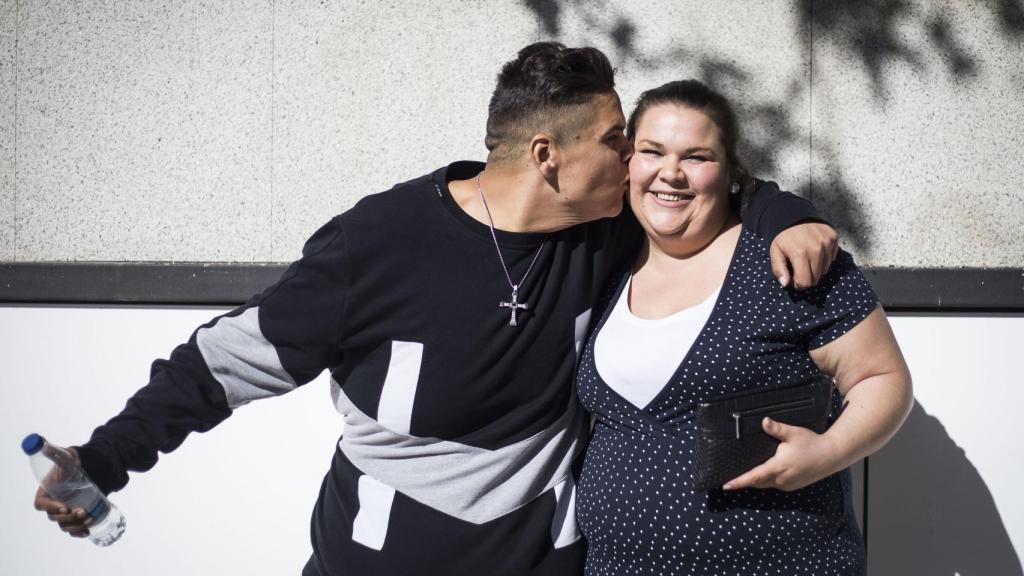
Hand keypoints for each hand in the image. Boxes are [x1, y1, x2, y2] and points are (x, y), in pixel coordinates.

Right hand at [32, 447, 93, 537]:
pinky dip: (79, 532)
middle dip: (68, 518)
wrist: (89, 467)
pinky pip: (74, 529)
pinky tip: (88, 531)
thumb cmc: (72, 462)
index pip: (42, 504)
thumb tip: (40, 443)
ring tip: (90, 518)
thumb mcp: (63, 456)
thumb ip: (51, 452)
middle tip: (83, 511)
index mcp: (45, 492)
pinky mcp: (76, 514)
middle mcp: (53, 503)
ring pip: (65, 525)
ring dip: (76, 525)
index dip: (51, 507)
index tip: (65, 507)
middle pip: (55, 517)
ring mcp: (65, 510)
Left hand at [722, 418, 840, 491]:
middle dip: (744, 482)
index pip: (754, 476)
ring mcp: (787, 484)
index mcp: (778, 467)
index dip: (739, 481)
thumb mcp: (793, 433)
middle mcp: (781, 479)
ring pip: (766, 484)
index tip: (726, 485)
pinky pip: (775, 484)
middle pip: (757, 482)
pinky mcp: (792, 485)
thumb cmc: (812, 443)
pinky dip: (766, 480)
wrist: (831, 456)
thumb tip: (764, 421)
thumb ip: (777, 429)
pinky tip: (763, 474)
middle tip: (730, 481)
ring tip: (742, 478)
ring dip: (755, 481)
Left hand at [769, 221, 838, 289]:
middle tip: (799, 271)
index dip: (798, 285)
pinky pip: (832, 258)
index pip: (805, 282)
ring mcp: (826, 243)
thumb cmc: (782, 236)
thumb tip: (785, 284)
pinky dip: (824, 259)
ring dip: (816, 269)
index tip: (794, 280)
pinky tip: (814, 251)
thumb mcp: (775, 251)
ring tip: (806, 260)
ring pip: (825, 270)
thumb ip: (778, 269)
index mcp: (800, 254)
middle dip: (807, 278)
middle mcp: (816, 249)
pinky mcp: (833, 238)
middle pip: (816, 278)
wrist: (793, 214)